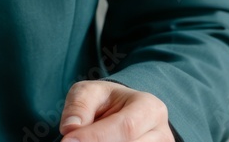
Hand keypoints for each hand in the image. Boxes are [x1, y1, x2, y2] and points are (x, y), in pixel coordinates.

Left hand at [59, 80, 174, 141]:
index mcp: (149, 108)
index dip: (96, 137)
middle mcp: (160, 133)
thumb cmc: (106, 101)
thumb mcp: (89, 92)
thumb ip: (79, 106)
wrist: (123, 112)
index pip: (126, 127)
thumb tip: (70, 128)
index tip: (68, 141)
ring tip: (81, 141)